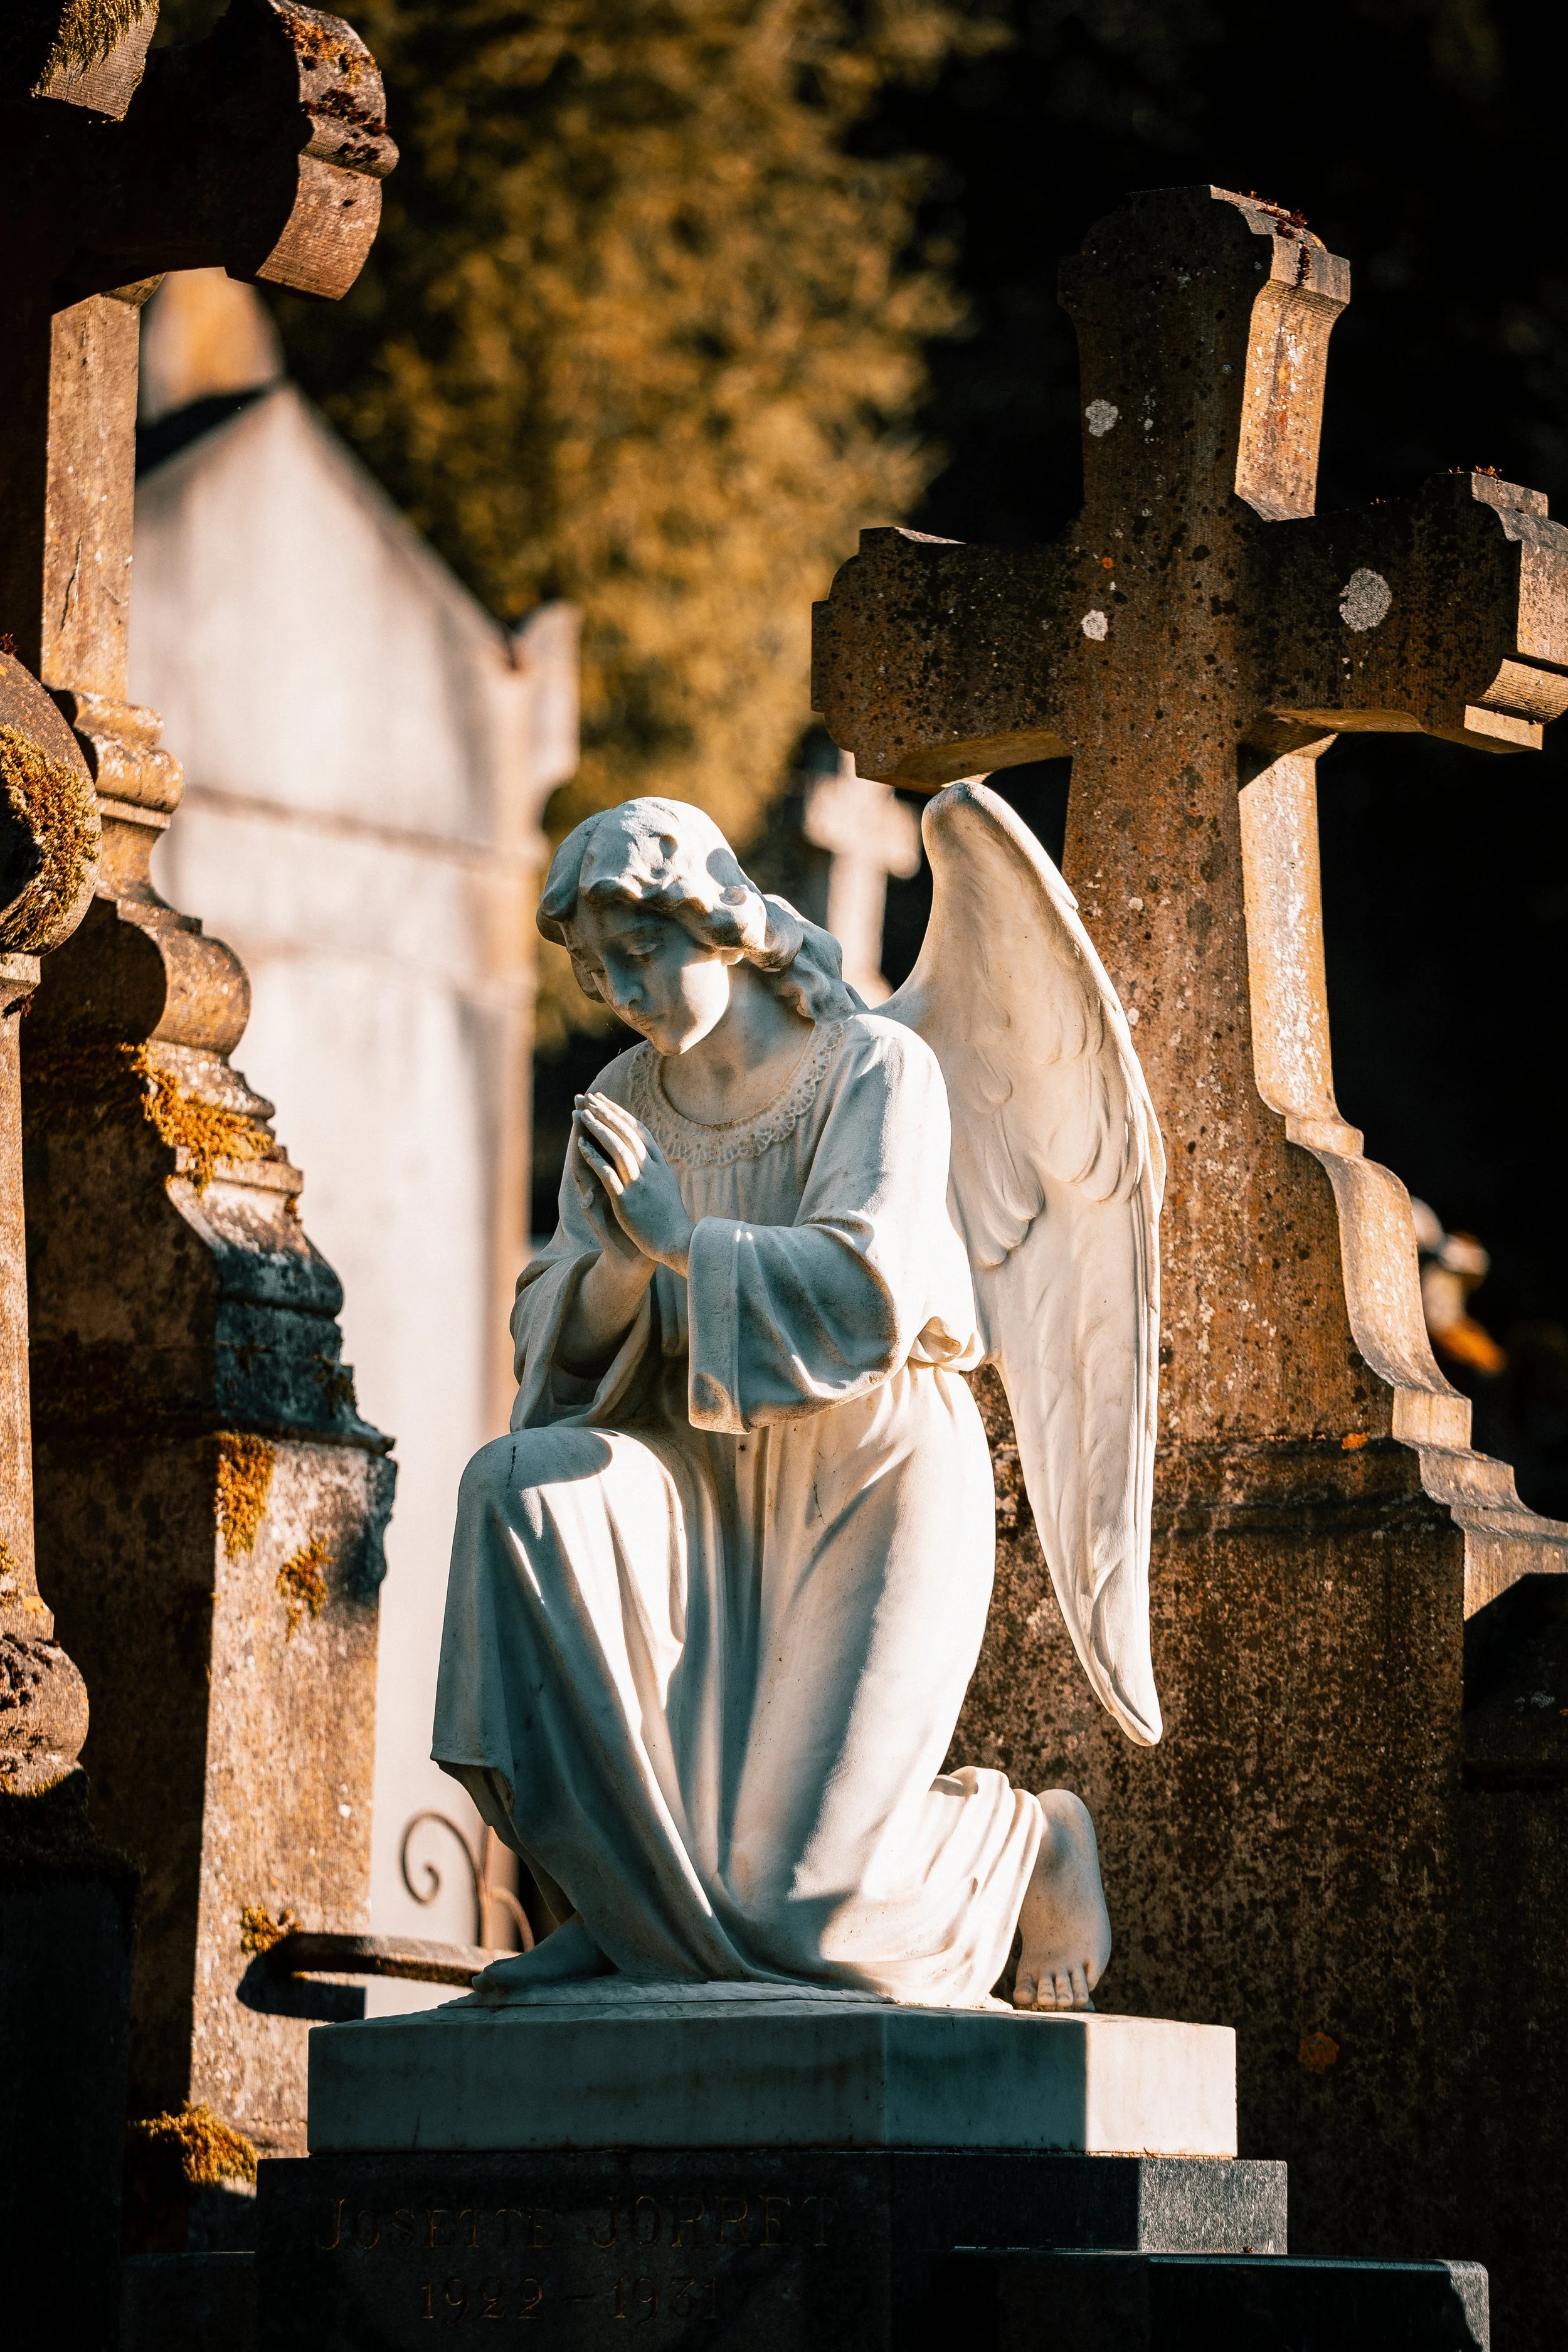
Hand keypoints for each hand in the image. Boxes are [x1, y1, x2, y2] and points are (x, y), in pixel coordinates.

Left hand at [573, 1093, 694, 1273]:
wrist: (677, 1243)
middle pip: (626, 1133)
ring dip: (599, 1128)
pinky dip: (594, 1157)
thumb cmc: (669, 1218)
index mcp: (659, 1165)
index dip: (621, 1114)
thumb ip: (656, 1169)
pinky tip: (581, 1145)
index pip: (639, 1131)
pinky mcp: (627, 1200)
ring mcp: (639, 1183)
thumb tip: (650, 1154)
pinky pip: (607, 1173)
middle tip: (590, 1098)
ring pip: (617, 1148)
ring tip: (582, 1114)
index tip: (606, 1102)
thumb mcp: (666, 1186)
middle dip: (607, 1113)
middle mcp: (650, 1169)